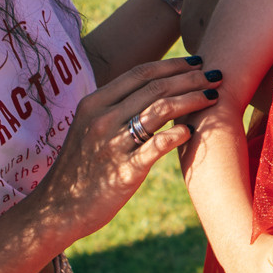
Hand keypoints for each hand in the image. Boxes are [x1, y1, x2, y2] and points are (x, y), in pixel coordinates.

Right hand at [27, 57, 221, 243]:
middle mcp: (103, 118)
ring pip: (160, 110)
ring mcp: (113, 144)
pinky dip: (177, 134)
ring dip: (192, 99)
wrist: (56, 209)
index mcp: (94, 103)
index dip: (172, 65)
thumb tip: (150, 92)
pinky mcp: (124, 171)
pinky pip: (157, 145)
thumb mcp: (88, 129)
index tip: (197, 62)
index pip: (140, 73)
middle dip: (191, 78)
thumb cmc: (78, 169)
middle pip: (155, 87)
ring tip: (214, 97)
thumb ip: (114, 108)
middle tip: (216, 75)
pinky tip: (193, 130)